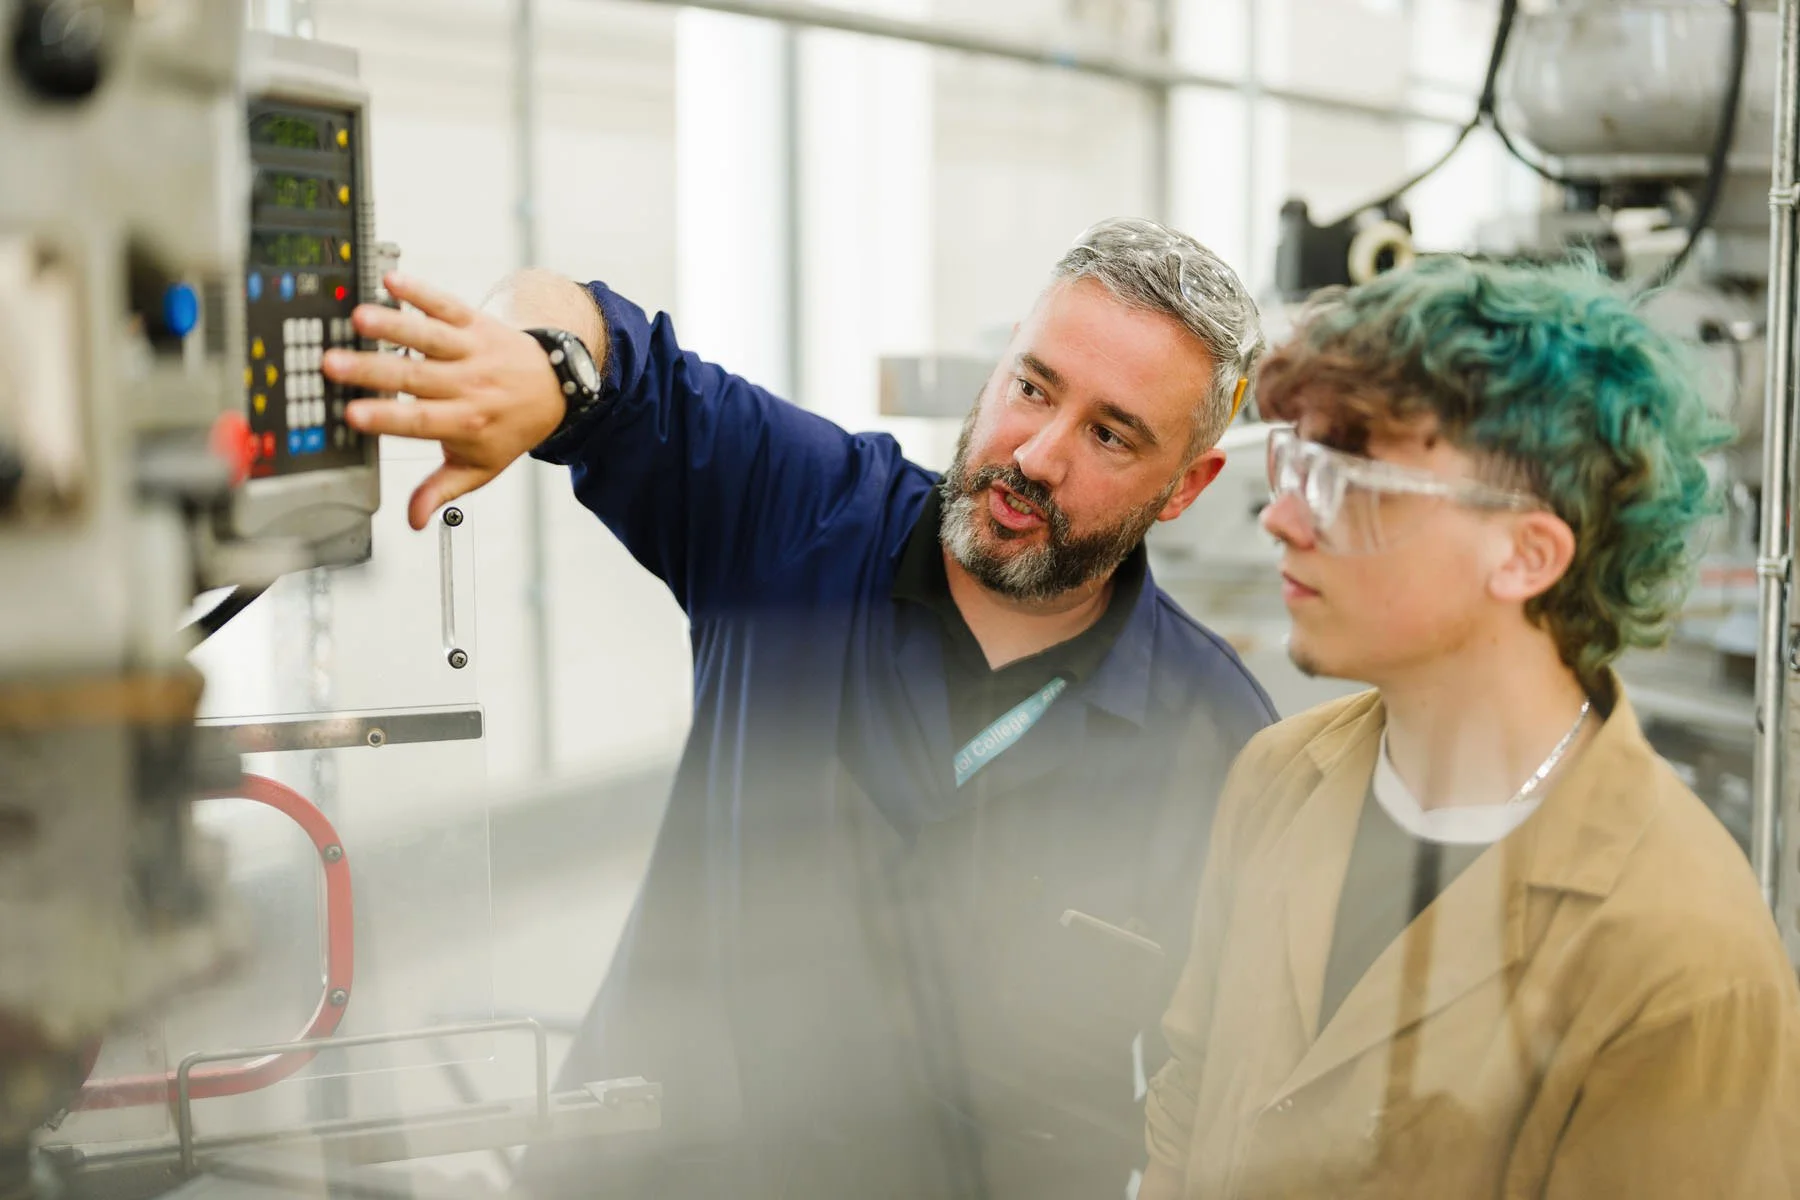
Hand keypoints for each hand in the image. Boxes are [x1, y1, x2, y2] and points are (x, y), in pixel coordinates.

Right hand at [322, 272, 567, 529]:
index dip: (386, 417)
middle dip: (373, 370)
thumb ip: (442, 490)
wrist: (554, 387)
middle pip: (415, 377)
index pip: (420, 421)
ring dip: (393, 325)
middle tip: (333, 363)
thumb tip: (414, 521)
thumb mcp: (480, 466)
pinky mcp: (474, 323)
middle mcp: (468, 384)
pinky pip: (446, 305)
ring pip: (429, 337)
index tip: (352, 415)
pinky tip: (392, 281)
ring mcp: (471, 351)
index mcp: (465, 422)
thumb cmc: (508, 427)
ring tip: (359, 318)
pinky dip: (421, 292)